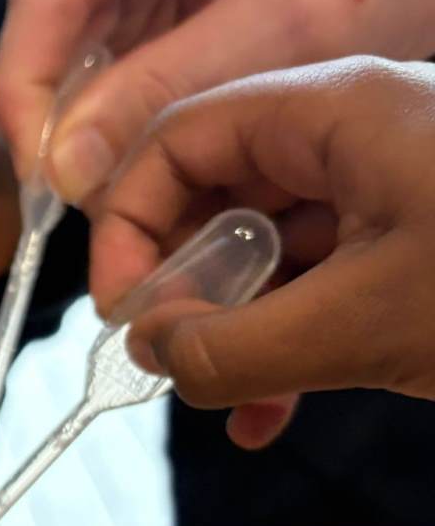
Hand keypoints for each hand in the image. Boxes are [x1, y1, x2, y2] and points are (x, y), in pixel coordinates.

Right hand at [0, 0, 434, 229]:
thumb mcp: (296, 25)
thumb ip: (168, 90)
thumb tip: (64, 169)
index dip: (30, 93)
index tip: (43, 186)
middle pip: (56, 13)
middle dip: (67, 117)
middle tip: (94, 210)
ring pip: (75, 36)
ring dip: (95, 119)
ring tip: (131, 194)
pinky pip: (110, 39)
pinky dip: (125, 102)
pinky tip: (147, 152)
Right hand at [105, 58, 434, 445]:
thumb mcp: (369, 324)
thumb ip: (239, 344)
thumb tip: (149, 354)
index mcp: (338, 110)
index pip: (187, 135)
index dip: (132, 219)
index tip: (120, 307)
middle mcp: (356, 136)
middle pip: (221, 189)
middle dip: (180, 279)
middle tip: (160, 355)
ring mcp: (389, 192)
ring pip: (269, 248)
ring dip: (230, 327)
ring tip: (211, 395)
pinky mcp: (413, 248)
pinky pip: (320, 284)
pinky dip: (284, 346)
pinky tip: (265, 415)